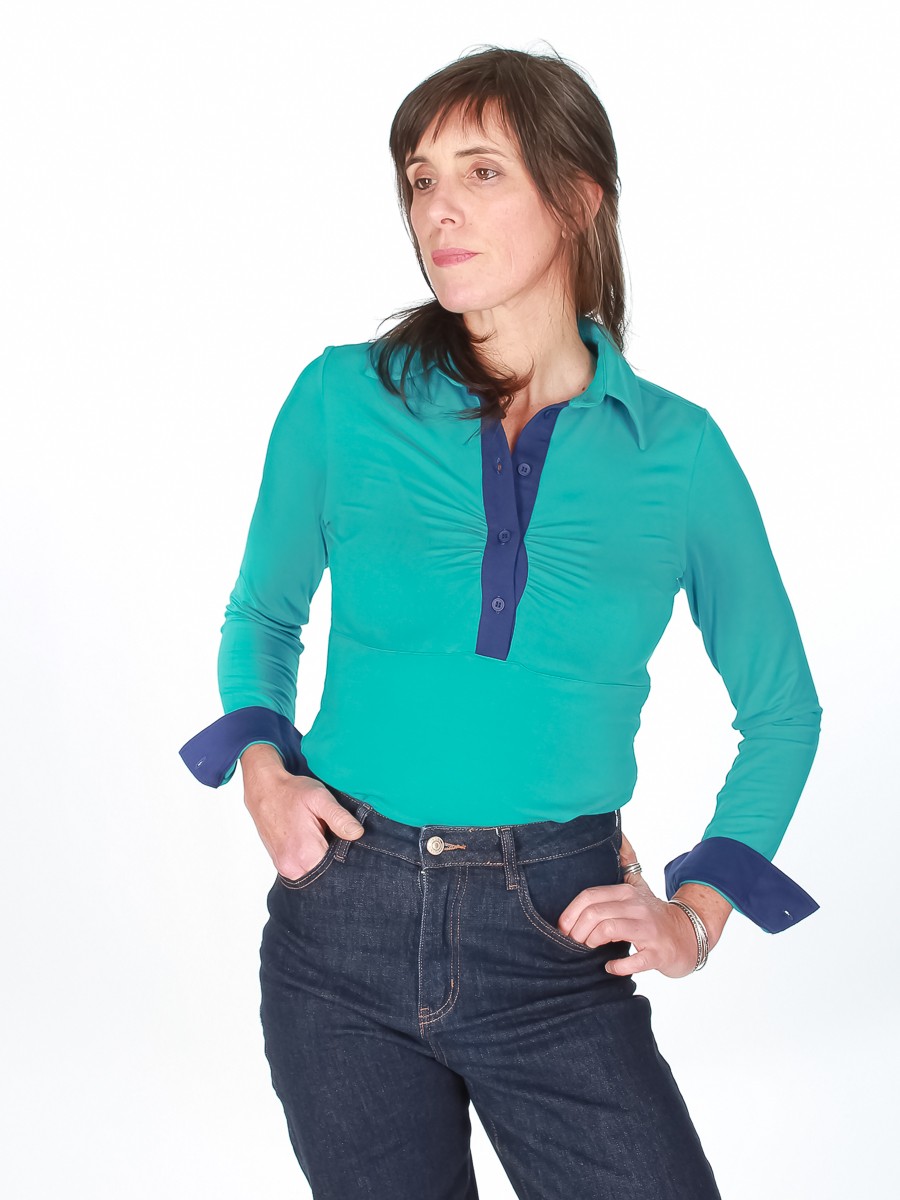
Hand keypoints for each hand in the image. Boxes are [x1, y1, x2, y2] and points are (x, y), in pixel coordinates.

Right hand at [240, 747, 364, 878]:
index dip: (349, 857)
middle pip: (327, 875)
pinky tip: (314, 843)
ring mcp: (285, 869)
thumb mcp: (320, 798)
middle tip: (336, 837)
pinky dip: (313, 861)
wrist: (265, 791)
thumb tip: (358, 834)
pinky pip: (304, 871)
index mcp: (306, 853)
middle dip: (337, 861)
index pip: (338, 870)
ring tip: (324, 838)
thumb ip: (339, 818)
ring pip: (316, 874)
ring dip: (325, 861)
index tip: (349, 842)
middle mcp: (293, 867)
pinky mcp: (282, 866)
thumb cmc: (292, 793)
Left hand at [556, 830, 699, 978]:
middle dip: (577, 931)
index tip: (563, 928)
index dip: (570, 913)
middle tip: (574, 943)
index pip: (589, 896)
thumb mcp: (638, 885)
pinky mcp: (658, 952)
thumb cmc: (654, 915)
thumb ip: (627, 860)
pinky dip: (617, 966)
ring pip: (609, 929)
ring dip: (592, 942)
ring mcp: (649, 929)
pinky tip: (610, 967)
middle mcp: (637, 906)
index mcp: (627, 892)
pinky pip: (633, 960)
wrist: (689, 936)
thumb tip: (618, 833)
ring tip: (591, 949)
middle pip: (595, 913)